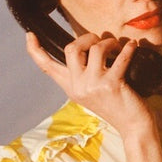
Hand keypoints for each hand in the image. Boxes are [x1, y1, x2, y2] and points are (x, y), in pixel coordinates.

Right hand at [26, 31, 152, 135]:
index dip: (35, 50)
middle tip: (99, 39)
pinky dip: (128, 48)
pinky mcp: (112, 84)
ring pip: (96, 49)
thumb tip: (85, 48)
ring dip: (109, 42)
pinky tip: (132, 45)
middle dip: (86, 37)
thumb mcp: (91, 93)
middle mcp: (78, 86)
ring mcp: (94, 85)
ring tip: (117, 45)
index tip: (29, 35)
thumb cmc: (116, 106)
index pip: (47, 67)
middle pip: (71, 49)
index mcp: (71, 87)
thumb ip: (82, 75)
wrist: (132, 126)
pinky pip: (120, 57)